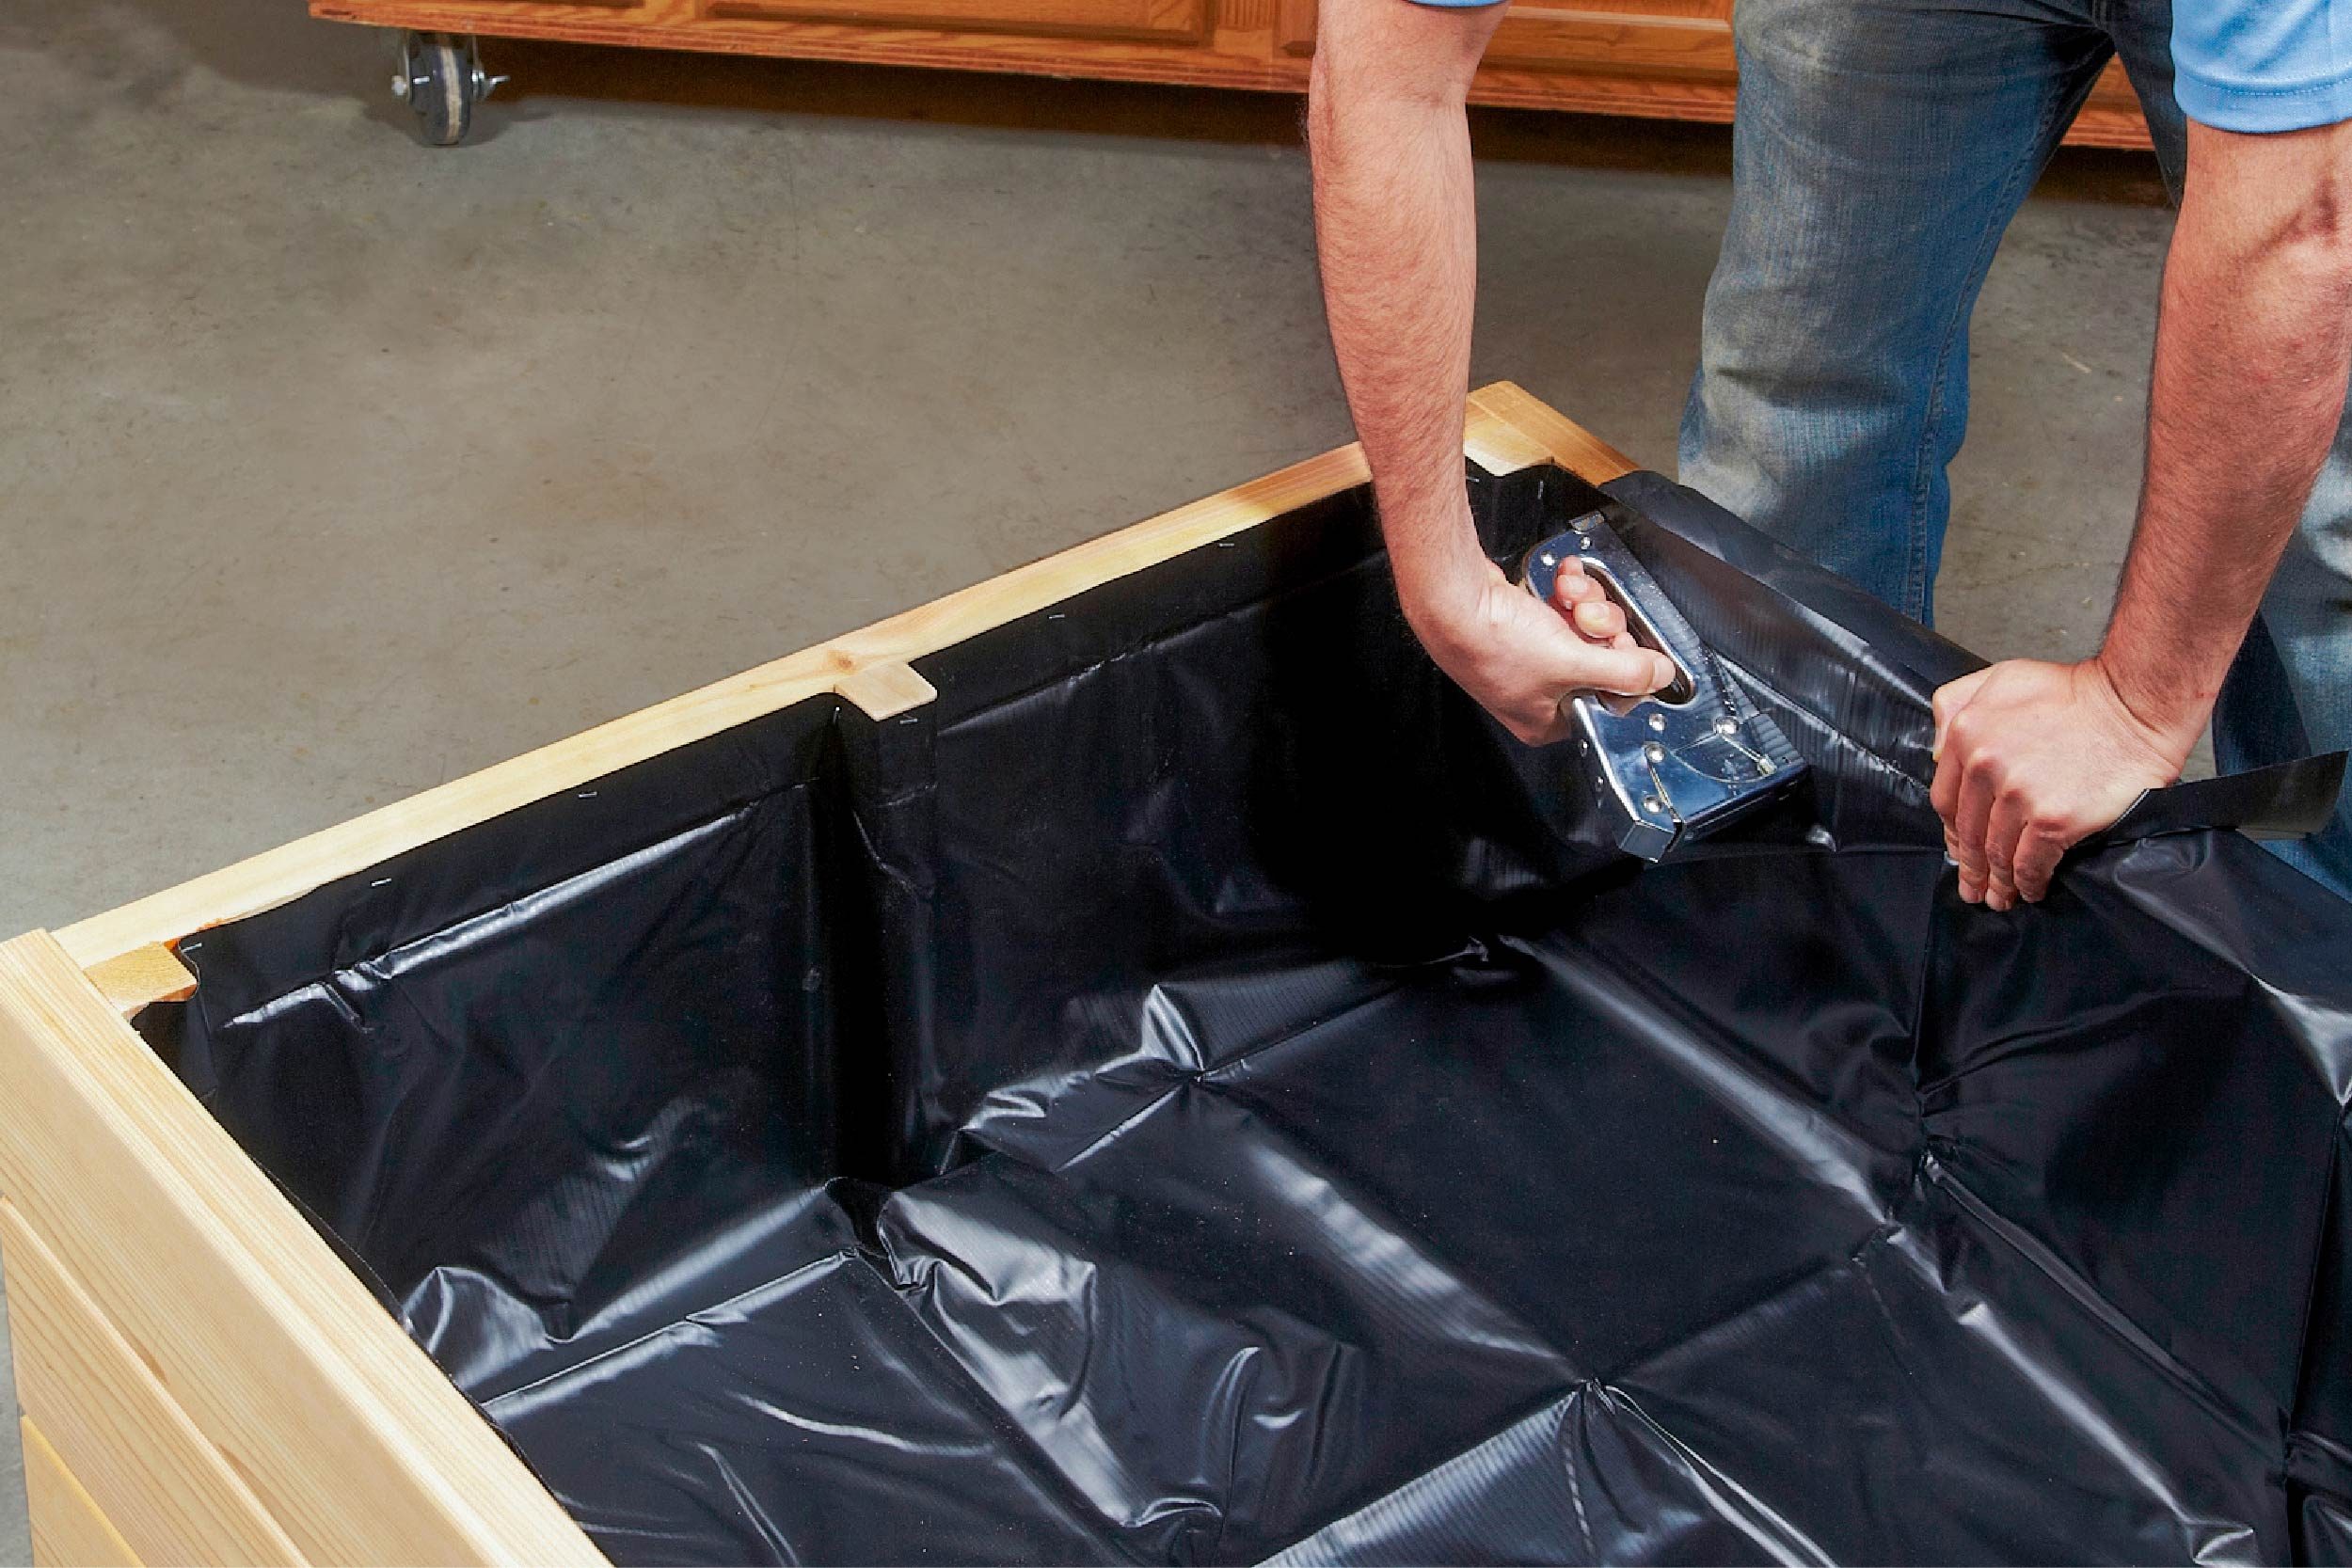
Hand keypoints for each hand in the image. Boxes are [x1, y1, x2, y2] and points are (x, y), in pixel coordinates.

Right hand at [1403, 555, 1678, 743]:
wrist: (1451, 598)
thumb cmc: (1492, 642)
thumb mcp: (1573, 663)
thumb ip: (1625, 672)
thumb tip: (1660, 676)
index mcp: (1547, 721)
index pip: (1608, 701)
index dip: (1623, 669)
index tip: (1623, 645)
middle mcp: (1538, 694)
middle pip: (1599, 661)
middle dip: (1601, 628)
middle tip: (1590, 616)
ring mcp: (1529, 657)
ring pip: (1583, 629)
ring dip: (1585, 603)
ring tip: (1569, 594)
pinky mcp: (1522, 625)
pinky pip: (1562, 608)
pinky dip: (1567, 590)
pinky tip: (1563, 580)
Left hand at [1929, 657, 2196, 909]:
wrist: (2133, 703)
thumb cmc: (2074, 692)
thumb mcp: (2000, 680)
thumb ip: (1956, 708)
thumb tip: (1938, 753)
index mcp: (1967, 734)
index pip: (1945, 799)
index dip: (1951, 832)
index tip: (1958, 849)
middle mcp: (1985, 766)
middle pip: (1968, 831)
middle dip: (1970, 865)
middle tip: (1972, 887)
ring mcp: (2018, 795)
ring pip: (1997, 851)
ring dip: (1997, 881)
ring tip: (1999, 898)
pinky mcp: (2053, 820)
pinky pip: (2030, 864)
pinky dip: (2027, 882)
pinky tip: (2030, 890)